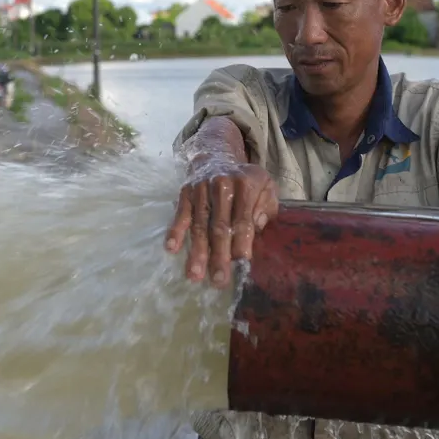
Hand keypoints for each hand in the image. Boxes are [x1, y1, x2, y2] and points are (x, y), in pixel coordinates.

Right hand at [164, 158, 278, 287]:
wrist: (214, 158)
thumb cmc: (245, 181)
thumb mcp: (265, 186)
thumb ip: (267, 207)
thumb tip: (256, 227)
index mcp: (246, 186)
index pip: (243, 220)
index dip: (241, 243)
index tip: (241, 265)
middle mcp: (222, 187)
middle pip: (220, 227)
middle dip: (219, 256)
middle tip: (219, 280)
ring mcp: (201, 190)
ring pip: (199, 226)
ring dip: (196, 252)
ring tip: (195, 275)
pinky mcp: (186, 193)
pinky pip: (180, 215)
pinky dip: (175, 231)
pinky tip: (172, 248)